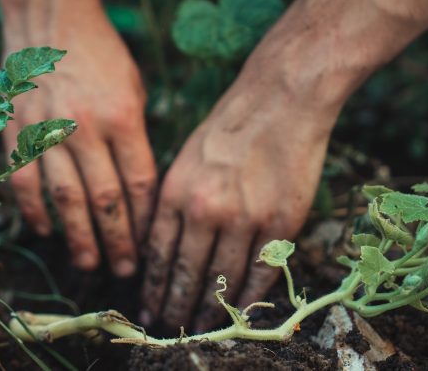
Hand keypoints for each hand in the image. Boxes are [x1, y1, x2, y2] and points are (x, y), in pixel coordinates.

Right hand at [3, 10, 156, 276]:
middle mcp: (85, 127)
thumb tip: (139, 189)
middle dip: (117, 241)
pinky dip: (35, 211)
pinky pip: (25, 181)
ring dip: (77, 237)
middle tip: (124, 272)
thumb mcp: (134, 88)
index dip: (145, 220)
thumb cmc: (101, 55)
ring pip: (65, 199)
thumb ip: (136, 137)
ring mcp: (47, 130)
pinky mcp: (17, 130)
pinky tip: (46, 231)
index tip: (150, 245)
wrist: (51, 19)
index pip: (138, 183)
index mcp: (123, 116)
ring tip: (89, 263)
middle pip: (105, 200)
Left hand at [140, 45, 336, 331]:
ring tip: (201, 326)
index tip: (147, 308)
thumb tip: (161, 247)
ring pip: (222, 280)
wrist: (280, 100)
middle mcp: (205, 209)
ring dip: (210, 309)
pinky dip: (249, 298)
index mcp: (175, 191)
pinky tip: (239, 312)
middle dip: (175, 306)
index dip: (152, 288)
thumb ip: (172, 202)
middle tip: (169, 327)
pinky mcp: (280, 223)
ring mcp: (244, 218)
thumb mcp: (185, 158)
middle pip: (186, 274)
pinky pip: (261, 273)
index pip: (158, 254)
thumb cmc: (229, 125)